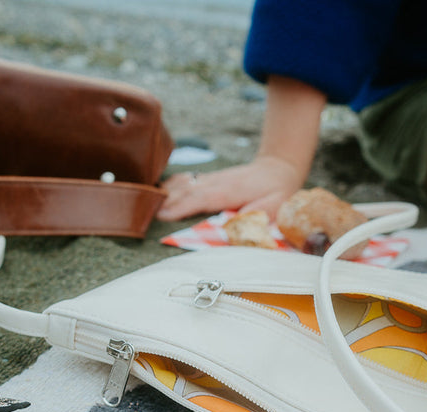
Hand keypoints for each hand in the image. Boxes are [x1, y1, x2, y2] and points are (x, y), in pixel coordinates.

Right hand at [157, 156, 303, 221]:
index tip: (164, 215)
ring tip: (148, 202)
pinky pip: (189, 180)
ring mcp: (214, 178)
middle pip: (188, 191)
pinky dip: (174, 184)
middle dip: (167, 202)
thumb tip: (237, 227)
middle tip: (147, 214)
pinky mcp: (212, 178)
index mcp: (231, 191)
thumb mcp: (273, 208)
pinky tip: (162, 188)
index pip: (202, 198)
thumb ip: (256, 218)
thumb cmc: (277, 193)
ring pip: (186, 184)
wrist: (279, 170)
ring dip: (167, 192)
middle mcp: (218, 182)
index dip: (182, 206)